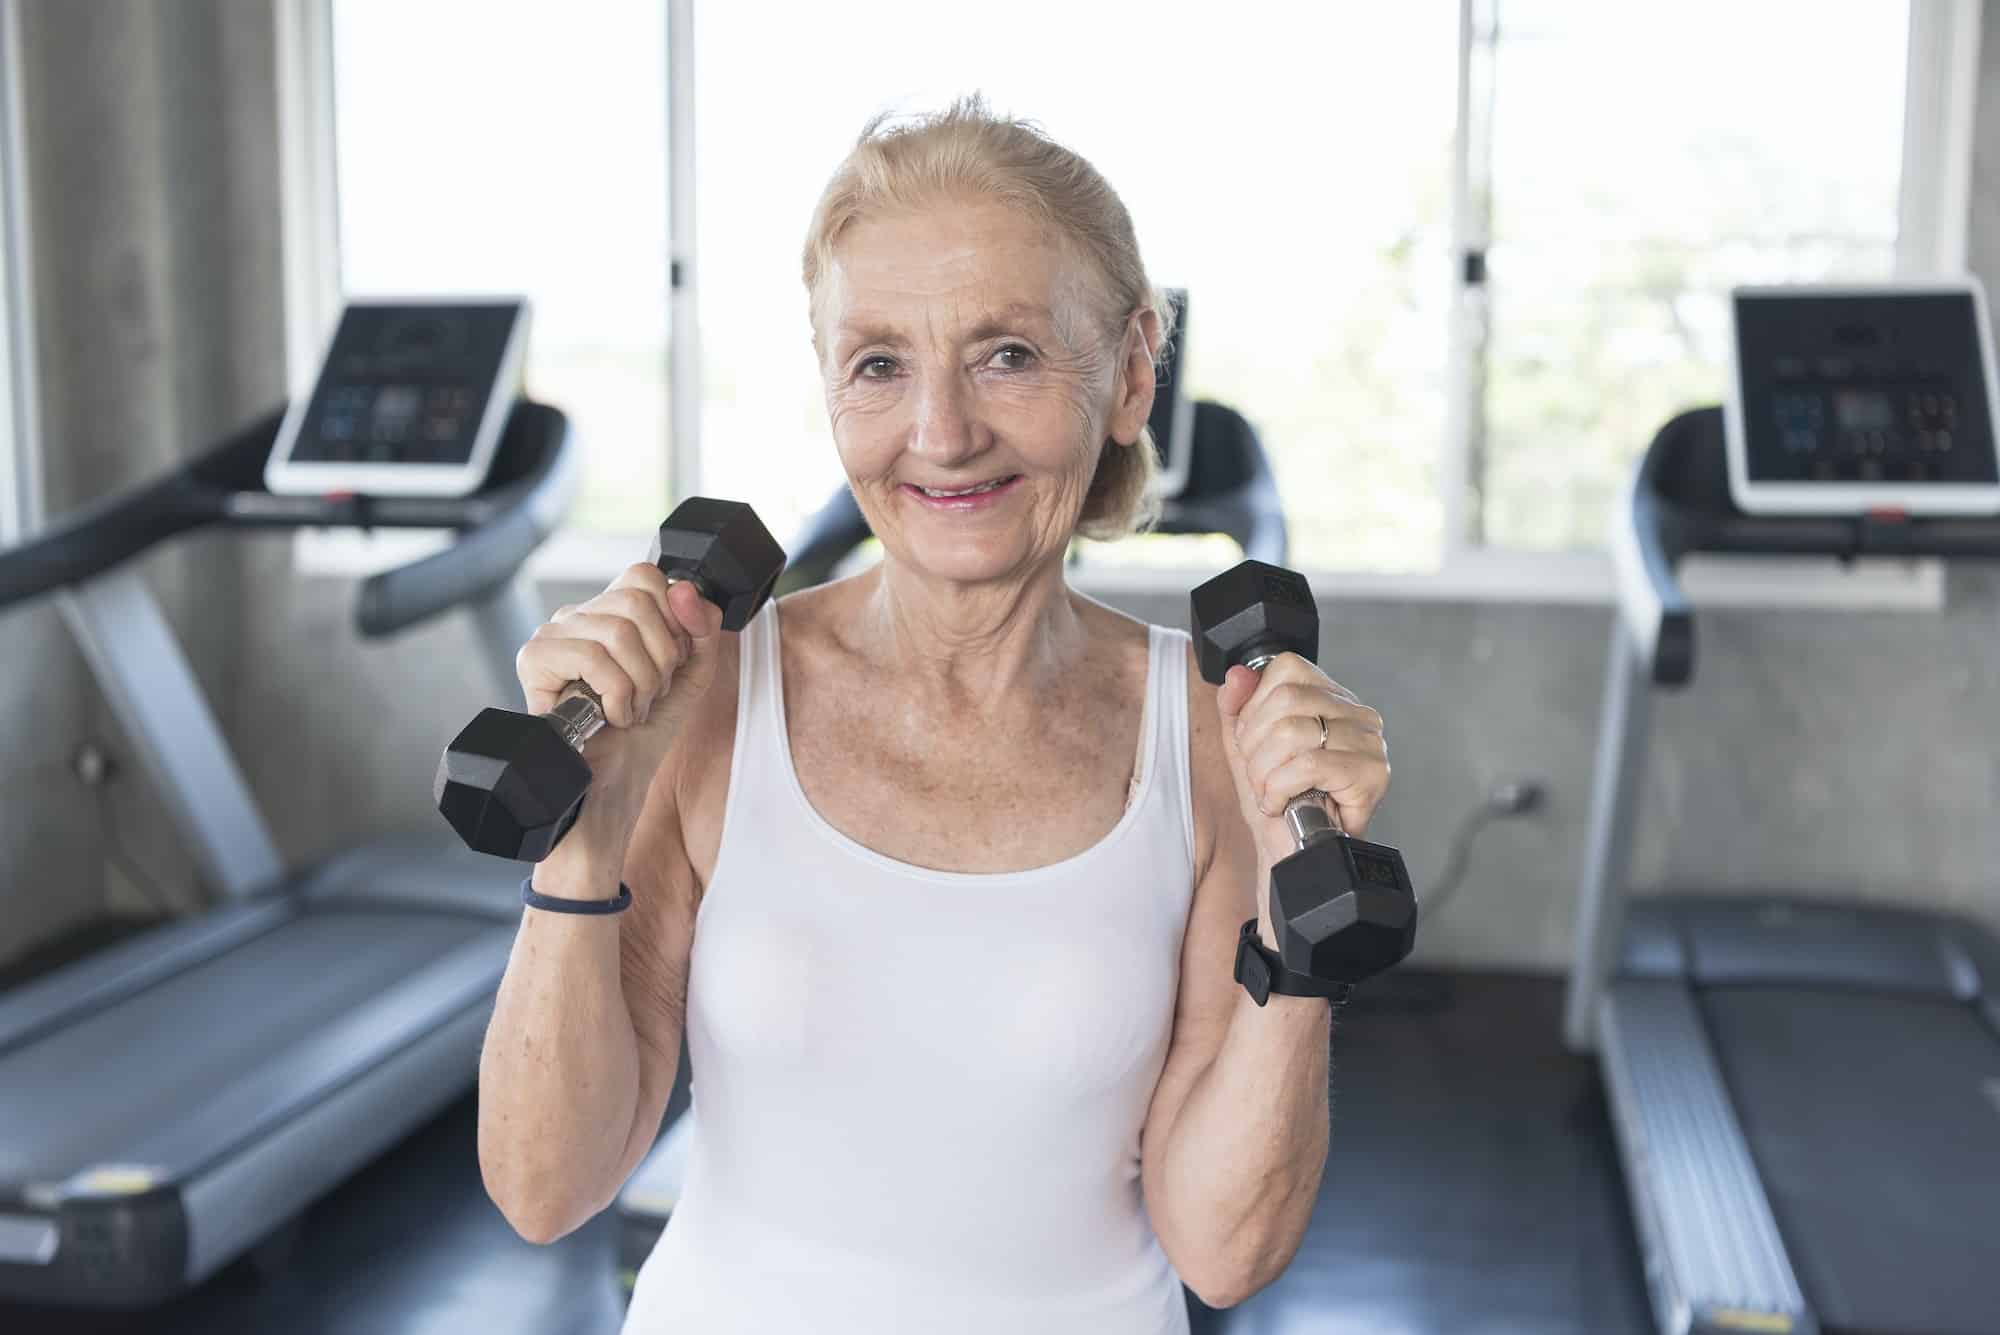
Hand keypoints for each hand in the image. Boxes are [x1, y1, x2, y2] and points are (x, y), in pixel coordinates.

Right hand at [515, 564, 725, 833]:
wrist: (612, 787)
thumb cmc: (643, 733)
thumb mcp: (689, 675)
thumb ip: (702, 628)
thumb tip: (685, 589)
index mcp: (611, 612)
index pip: (646, 576)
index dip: (673, 620)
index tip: (671, 665)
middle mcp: (577, 616)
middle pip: (637, 600)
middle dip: (661, 659)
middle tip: (649, 696)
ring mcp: (552, 634)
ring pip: (618, 630)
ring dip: (640, 683)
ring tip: (630, 710)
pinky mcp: (533, 659)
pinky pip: (593, 657)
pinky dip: (616, 695)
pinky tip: (610, 717)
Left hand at [1215, 654, 1390, 873]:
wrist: (1292, 855)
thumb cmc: (1278, 803)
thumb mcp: (1246, 748)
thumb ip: (1236, 707)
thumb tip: (1237, 674)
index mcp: (1332, 699)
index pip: (1287, 669)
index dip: (1255, 708)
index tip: (1253, 744)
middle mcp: (1358, 715)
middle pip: (1285, 699)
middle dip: (1254, 744)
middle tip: (1259, 776)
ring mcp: (1369, 743)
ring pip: (1292, 732)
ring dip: (1264, 772)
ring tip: (1270, 793)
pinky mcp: (1371, 774)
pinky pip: (1307, 765)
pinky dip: (1279, 789)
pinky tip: (1282, 804)